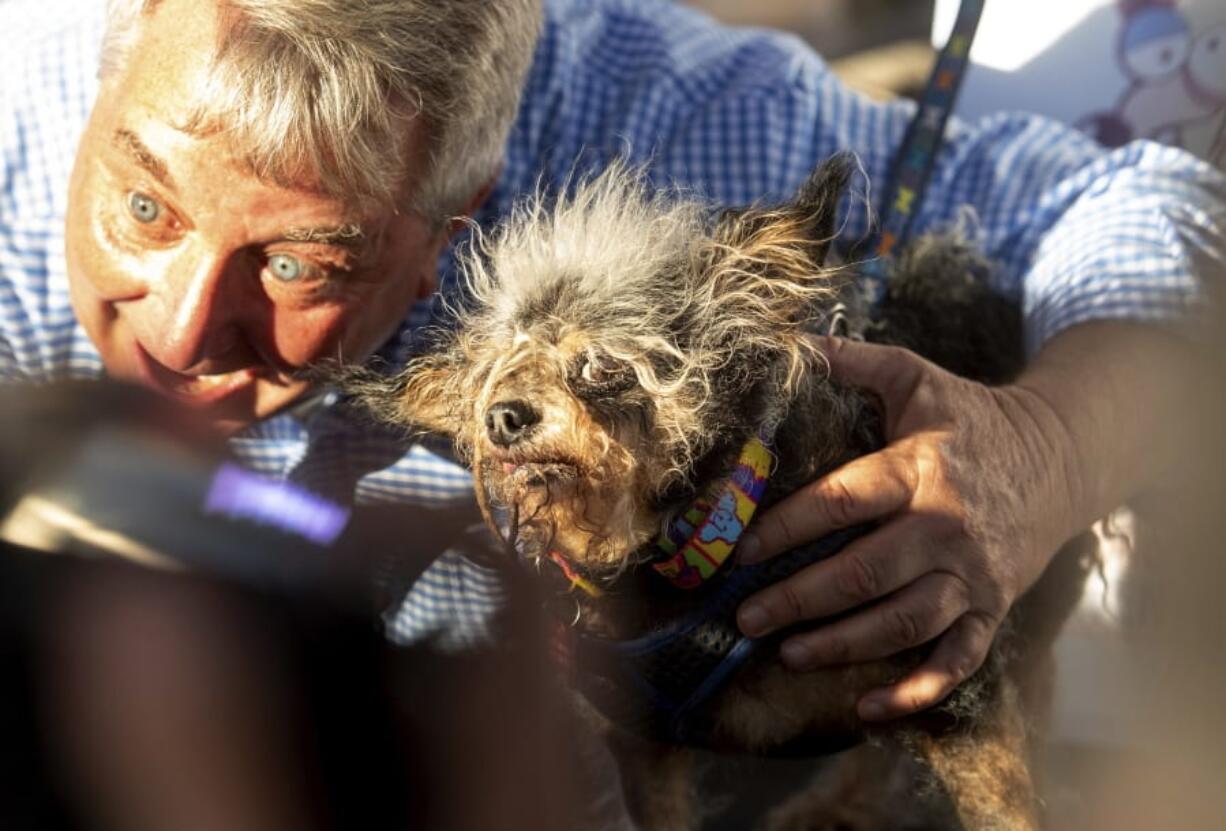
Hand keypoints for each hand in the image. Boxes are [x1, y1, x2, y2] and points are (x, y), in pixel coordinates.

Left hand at [735, 336, 1082, 720]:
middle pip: (863, 572)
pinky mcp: (993, 607)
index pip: (840, 502)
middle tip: (745, 618)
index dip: (783, 530)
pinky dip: (916, 690)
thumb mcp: (915, 377)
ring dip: (842, 644)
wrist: (1060, 456)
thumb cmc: (969, 418)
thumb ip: (855, 361)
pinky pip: (957, 660)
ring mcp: (972, 574)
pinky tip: (868, 709)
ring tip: (787, 654)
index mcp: (919, 470)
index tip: (736, 551)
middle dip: (798, 599)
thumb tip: (790, 341)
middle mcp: (945, 527)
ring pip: (903, 621)